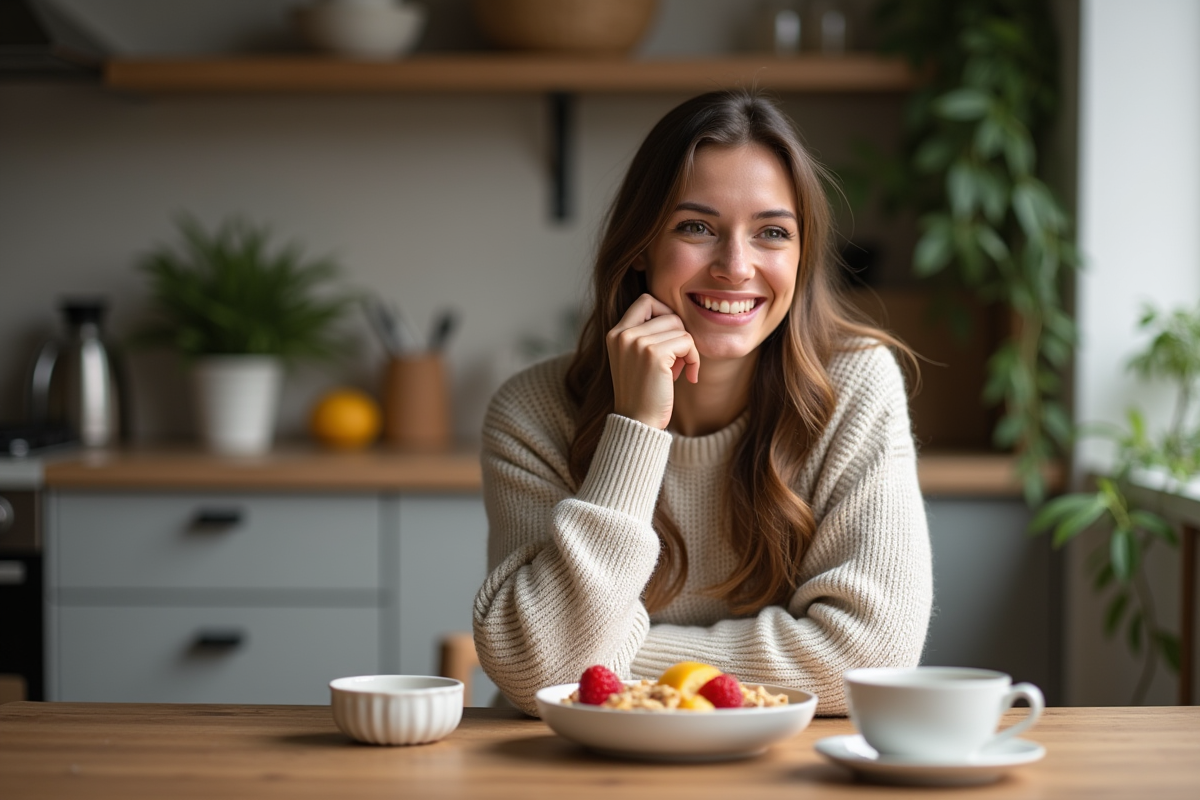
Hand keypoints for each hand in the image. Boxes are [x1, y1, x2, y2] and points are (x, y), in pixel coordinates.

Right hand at [606, 294, 699, 429]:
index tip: (670, 340)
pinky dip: (694, 359)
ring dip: (688, 349)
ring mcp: (637, 343)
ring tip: (680, 370)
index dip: (665, 314)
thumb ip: (647, 336)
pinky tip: (689, 377)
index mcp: (615, 334)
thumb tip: (677, 317)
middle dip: (679, 335)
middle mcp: (623, 335)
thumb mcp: (636, 359)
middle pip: (668, 313)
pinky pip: (687, 342)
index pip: (646, 301)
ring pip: (680, 327)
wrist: (637, 423)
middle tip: (678, 360)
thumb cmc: (643, 394)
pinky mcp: (654, 354)